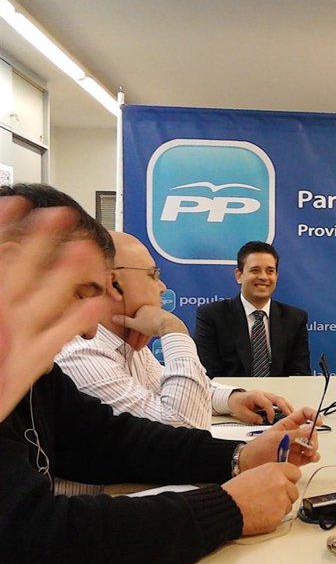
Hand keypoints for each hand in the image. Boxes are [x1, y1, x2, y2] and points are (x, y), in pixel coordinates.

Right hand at [0, 201, 105, 419]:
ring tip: (87, 250)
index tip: (17, 202)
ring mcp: (14, 338)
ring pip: (42, 299)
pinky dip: (78, 318)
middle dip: (40, 240)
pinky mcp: (30, 361)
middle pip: (18, 270)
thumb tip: (10, 255)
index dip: (2, 228)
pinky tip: (98, 303)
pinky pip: (58, 336)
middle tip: (62, 214)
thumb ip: (1, 291)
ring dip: (65, 273)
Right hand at [111, 305, 187, 349]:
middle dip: (138, 336)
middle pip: (141, 324)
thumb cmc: (152, 324)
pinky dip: (151, 334)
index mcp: (143, 307)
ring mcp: (159, 314)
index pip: (134, 319)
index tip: (129, 340)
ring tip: (141, 346)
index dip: (130, 331)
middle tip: (135, 346)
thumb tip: (113, 318)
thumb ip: (124, 321)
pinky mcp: (165, 319)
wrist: (170, 326)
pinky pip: (155, 327)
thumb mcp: (134, 324)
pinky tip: (149, 341)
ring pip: (148, 327)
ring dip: (144, 337)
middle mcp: (151, 309)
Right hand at [222, 462, 299, 534]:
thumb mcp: (254, 473)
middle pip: (294, 491)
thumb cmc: (235, 491)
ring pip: (289, 505)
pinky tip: (261, 515)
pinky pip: (282, 518)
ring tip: (262, 507)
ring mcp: (282, 500)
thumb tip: (280, 480)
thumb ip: (272, 476)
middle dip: (285, 495)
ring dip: (280, 507)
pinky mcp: (279, 516)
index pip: (295, 473)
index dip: (289, 480)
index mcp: (275, 470)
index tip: (287, 484)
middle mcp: (281, 483)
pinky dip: (274, 518)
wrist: (227, 508)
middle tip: (270, 499)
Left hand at [228, 390, 294, 423]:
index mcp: (256, 396)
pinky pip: (279, 400)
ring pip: (280, 399)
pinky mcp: (269, 398)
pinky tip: (288, 411)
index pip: (267, 403)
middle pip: (277, 399)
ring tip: (292, 414)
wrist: (235, 399)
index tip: (271, 420)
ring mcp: (267, 395)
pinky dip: (285, 405)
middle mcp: (263, 394)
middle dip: (284, 408)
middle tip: (289, 416)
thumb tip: (261, 421)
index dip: (271, 412)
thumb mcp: (242, 412)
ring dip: (287, 406)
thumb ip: (252, 417)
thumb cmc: (238, 404)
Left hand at [239, 407, 321, 467]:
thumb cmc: (258, 447)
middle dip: (313, 437)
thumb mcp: (275, 437)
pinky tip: (312, 458)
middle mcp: (294, 434)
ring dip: (314, 447)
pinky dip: (314, 457)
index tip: (319, 422)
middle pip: (311, 431)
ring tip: (309, 453)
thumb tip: (310, 429)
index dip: (313, 415)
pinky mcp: (297, 459)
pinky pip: (310, 456)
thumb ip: (294, 434)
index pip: (304, 414)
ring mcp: (296, 447)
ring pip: (312, 444)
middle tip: (310, 444)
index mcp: (288, 424)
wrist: (250, 464)